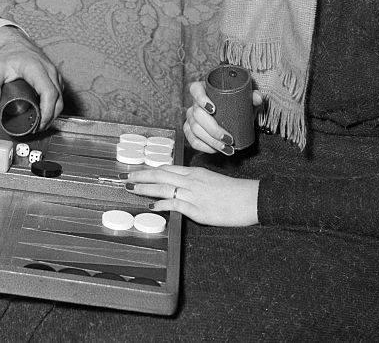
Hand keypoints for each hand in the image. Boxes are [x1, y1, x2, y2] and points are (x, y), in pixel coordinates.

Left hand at [0, 27, 63, 129]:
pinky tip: (45, 113)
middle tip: (37, 129)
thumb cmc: (6, 55)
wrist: (14, 42)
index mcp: (37, 69)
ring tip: (39, 124)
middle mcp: (49, 70)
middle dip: (50, 117)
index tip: (40, 124)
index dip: (47, 111)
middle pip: (59, 99)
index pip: (49, 93)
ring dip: (53, 112)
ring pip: (61, 97)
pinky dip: (55, 105)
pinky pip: (59, 93)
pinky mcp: (54, 76)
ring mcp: (54, 73)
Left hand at [126, 165, 258, 226]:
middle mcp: (192, 180)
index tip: (137, 172)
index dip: (150, 170)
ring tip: (131, 189)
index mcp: (195, 172)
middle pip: (161, 175)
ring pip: (164, 187)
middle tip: (126, 178)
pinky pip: (175, 204)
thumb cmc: (235, 192)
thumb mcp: (212, 181)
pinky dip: (161, 204)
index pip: (167, 169)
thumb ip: (196, 183)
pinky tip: (151, 206)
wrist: (252, 199)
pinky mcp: (198, 209)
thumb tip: (182, 187)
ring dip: (145, 188)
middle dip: (141, 176)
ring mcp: (194, 194)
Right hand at [184, 79, 262, 154]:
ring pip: (195, 129)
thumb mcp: (244, 99)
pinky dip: (204, 146)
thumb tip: (257, 98)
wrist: (231, 114)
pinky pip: (192, 140)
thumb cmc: (234, 104)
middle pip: (197, 114)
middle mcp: (194, 103)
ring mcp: (191, 117)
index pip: (195, 89)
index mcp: (204, 90)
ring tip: (226, 147)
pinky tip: (215, 150)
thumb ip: (252, 97)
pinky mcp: (190, 130)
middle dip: (213, 129)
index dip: (201, 99)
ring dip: (211, 141)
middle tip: (228, 138)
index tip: (213, 109)